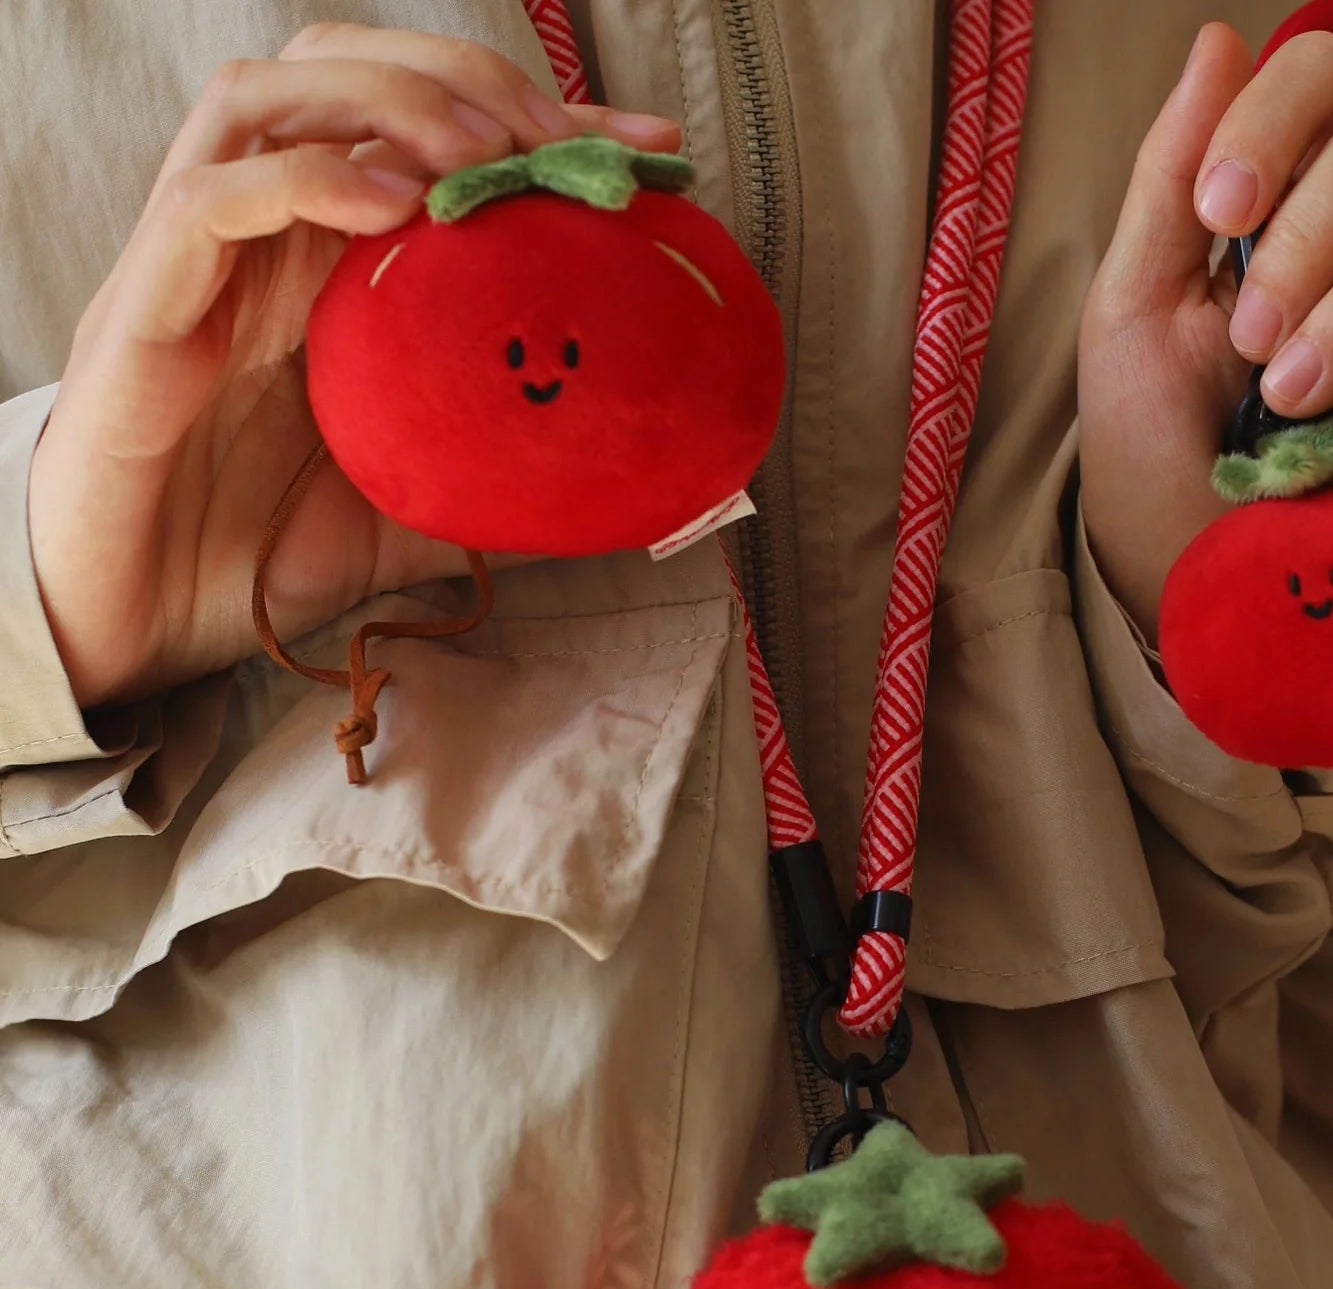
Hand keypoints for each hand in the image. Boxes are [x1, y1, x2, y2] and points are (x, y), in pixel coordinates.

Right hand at [27, 24, 680, 709]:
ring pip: (269, 98)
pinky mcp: (142, 304)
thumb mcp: (413, 516)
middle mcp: (257, 236)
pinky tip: (391, 203)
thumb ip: (495, 483)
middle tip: (565, 141)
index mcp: (321, 266)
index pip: (423, 138)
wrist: (134, 620)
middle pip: (343, 74)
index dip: (535, 125)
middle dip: (466, 80)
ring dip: (390, 102)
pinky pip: (211, 199)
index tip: (647, 155)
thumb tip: (616, 492)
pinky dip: (305, 179)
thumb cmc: (256, 558)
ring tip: (487, 155)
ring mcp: (194, 259)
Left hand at [1078, 25, 1332, 638]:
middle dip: (1314, 231)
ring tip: (1294, 399)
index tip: (1217, 215)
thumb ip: (1171, 184)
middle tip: (1250, 340)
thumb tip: (1218, 37)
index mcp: (1308, 210)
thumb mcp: (1135, 322)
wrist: (1212, 603)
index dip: (1281, 120)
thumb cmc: (1166, 471)